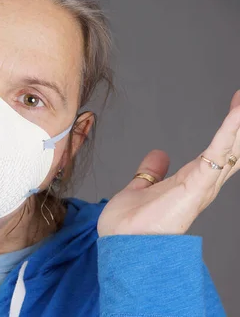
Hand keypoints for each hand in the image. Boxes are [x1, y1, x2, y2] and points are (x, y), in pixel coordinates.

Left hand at [98, 90, 239, 235]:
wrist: (121, 244)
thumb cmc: (129, 225)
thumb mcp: (141, 187)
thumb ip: (152, 172)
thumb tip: (160, 154)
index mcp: (190, 181)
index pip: (217, 151)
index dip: (229, 130)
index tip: (237, 105)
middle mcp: (201, 184)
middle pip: (231, 149)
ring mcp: (201, 186)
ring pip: (230, 149)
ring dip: (239, 124)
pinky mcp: (195, 187)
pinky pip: (215, 154)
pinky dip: (228, 132)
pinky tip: (237, 113)